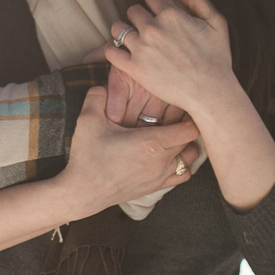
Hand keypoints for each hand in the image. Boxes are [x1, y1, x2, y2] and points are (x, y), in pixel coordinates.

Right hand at [58, 87, 201, 214]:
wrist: (82, 192)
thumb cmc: (87, 156)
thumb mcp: (88, 120)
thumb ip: (97, 95)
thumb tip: (105, 83)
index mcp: (150, 143)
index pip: (190, 129)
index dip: (188, 116)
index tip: (177, 107)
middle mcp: (161, 161)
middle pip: (192, 141)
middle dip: (186, 128)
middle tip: (173, 116)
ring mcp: (160, 176)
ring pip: (190, 158)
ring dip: (185, 146)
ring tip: (172, 136)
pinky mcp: (156, 187)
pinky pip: (183, 175)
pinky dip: (182, 164)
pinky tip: (167, 155)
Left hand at [105, 0, 235, 122]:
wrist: (211, 92)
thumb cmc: (217, 58)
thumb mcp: (217, 22)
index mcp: (172, 14)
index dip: (156, 4)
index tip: (160, 14)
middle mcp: (154, 28)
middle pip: (133, 10)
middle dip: (140, 17)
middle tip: (148, 29)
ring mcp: (142, 48)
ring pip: (118, 27)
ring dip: (124, 31)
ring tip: (133, 39)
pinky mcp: (134, 68)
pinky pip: (111, 51)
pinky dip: (113, 50)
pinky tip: (123, 53)